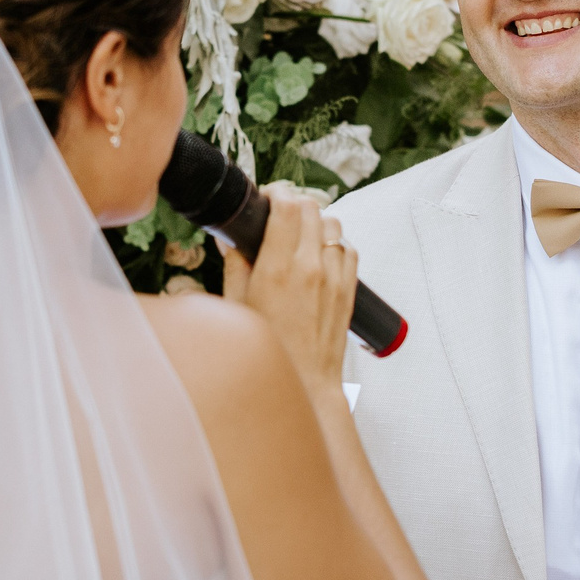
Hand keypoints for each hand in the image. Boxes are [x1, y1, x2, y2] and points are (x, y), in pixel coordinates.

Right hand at [220, 190, 354, 393]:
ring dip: (315, 224)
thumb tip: (230, 238)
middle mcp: (311, 268)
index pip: (287, 205)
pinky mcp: (349, 289)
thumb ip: (235, 265)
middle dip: (293, 204)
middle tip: (278, 215)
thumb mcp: (237, 306)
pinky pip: (348, 249)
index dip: (276, 194)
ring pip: (333, 225)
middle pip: (312, 208)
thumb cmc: (267, 352)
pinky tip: (319, 258)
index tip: (266, 199)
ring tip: (299, 238)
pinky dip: (334, 246)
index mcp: (278, 269)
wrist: (305, 384)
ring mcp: (334, 278)